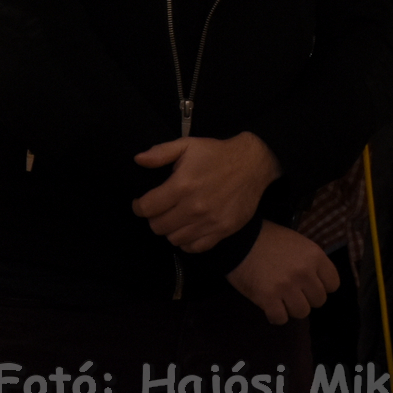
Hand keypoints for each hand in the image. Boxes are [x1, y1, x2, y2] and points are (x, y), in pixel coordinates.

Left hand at [132, 132, 281, 252]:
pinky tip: (189, 229)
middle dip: (154, 218)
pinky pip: (195, 248)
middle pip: (158, 227)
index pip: (147, 208)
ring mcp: (209, 222)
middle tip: (160, 210)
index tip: (142, 203)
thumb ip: (161, 152)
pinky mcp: (223, 231)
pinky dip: (187, 242)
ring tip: (175, 219)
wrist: (254, 163)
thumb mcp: (188, 145)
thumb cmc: (217, 153)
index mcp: (182, 185)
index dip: (139, 206)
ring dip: (171, 230)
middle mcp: (194, 207)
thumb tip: (138, 160)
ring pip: (174, 239)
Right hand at [227, 221, 340, 323]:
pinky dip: (276, 315)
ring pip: (302, 312)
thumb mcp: (299, 243)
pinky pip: (281, 319)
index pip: (333, 284)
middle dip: (307, 297)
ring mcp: (286, 287)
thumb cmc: (269, 238)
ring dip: (292, 307)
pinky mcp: (268, 298)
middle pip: (319, 300)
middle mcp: (304, 273)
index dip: (322, 286)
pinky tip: (270, 306)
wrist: (240, 240)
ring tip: (282, 298)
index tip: (311, 284)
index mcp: (315, 256)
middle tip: (294, 291)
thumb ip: (311, 262)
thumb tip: (318, 282)